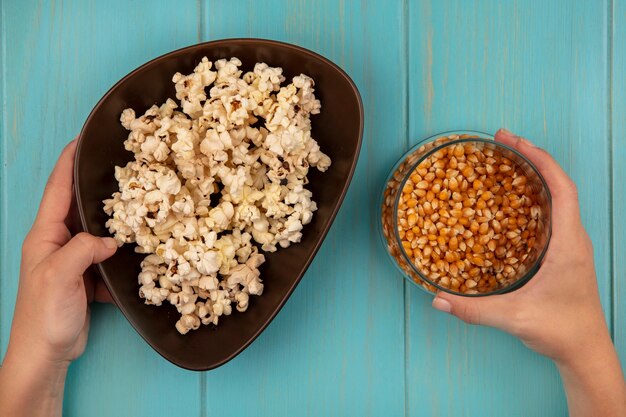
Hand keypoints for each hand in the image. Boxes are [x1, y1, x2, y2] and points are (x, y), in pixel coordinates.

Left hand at [0, 139, 116, 416]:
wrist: (45, 354)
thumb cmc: (43, 316)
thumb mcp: (59, 277)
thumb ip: (83, 250)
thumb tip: (110, 241)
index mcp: (46, 235)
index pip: (58, 189)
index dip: (69, 162)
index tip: (84, 139)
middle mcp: (59, 242)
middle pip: (80, 206)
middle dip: (99, 186)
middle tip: (123, 167)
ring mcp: (74, 260)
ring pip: (99, 231)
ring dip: (116, 221)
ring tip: (140, 203)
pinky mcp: (88, 277)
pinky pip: (108, 258)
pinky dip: (123, 254)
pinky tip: (140, 249)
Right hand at [431, 129, 625, 415]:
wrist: (585, 350)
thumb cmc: (561, 331)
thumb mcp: (516, 318)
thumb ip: (475, 310)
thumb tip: (438, 300)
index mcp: (568, 244)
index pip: (561, 188)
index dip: (539, 160)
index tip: (515, 142)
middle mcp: (573, 238)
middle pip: (559, 184)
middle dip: (532, 158)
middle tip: (504, 142)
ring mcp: (571, 245)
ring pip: (557, 197)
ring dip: (535, 175)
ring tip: (507, 162)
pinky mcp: (564, 253)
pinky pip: (552, 213)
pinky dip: (535, 196)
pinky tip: (513, 200)